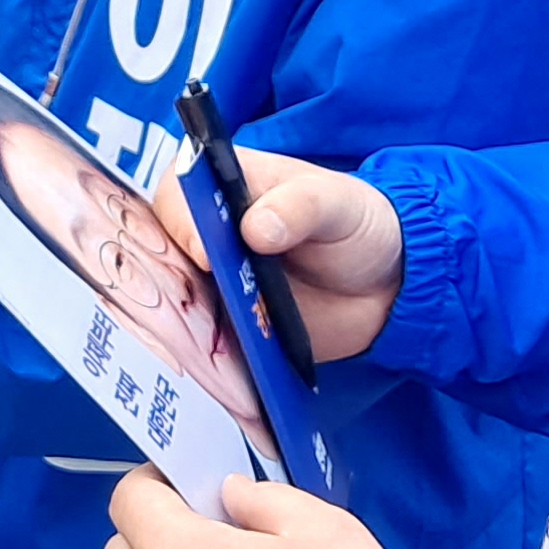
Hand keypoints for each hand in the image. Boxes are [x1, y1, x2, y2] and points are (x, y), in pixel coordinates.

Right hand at [161, 146, 404, 362]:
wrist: (386, 285)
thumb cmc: (356, 223)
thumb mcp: (338, 203)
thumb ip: (301, 206)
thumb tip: (256, 229)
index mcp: (224, 185)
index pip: (176, 194)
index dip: (181, 220)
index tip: (204, 252)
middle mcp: (207, 232)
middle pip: (162, 250)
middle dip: (174, 276)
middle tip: (207, 300)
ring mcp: (214, 281)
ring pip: (176, 298)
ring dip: (192, 319)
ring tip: (223, 335)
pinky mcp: (228, 323)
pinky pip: (203, 339)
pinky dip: (210, 353)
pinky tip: (229, 363)